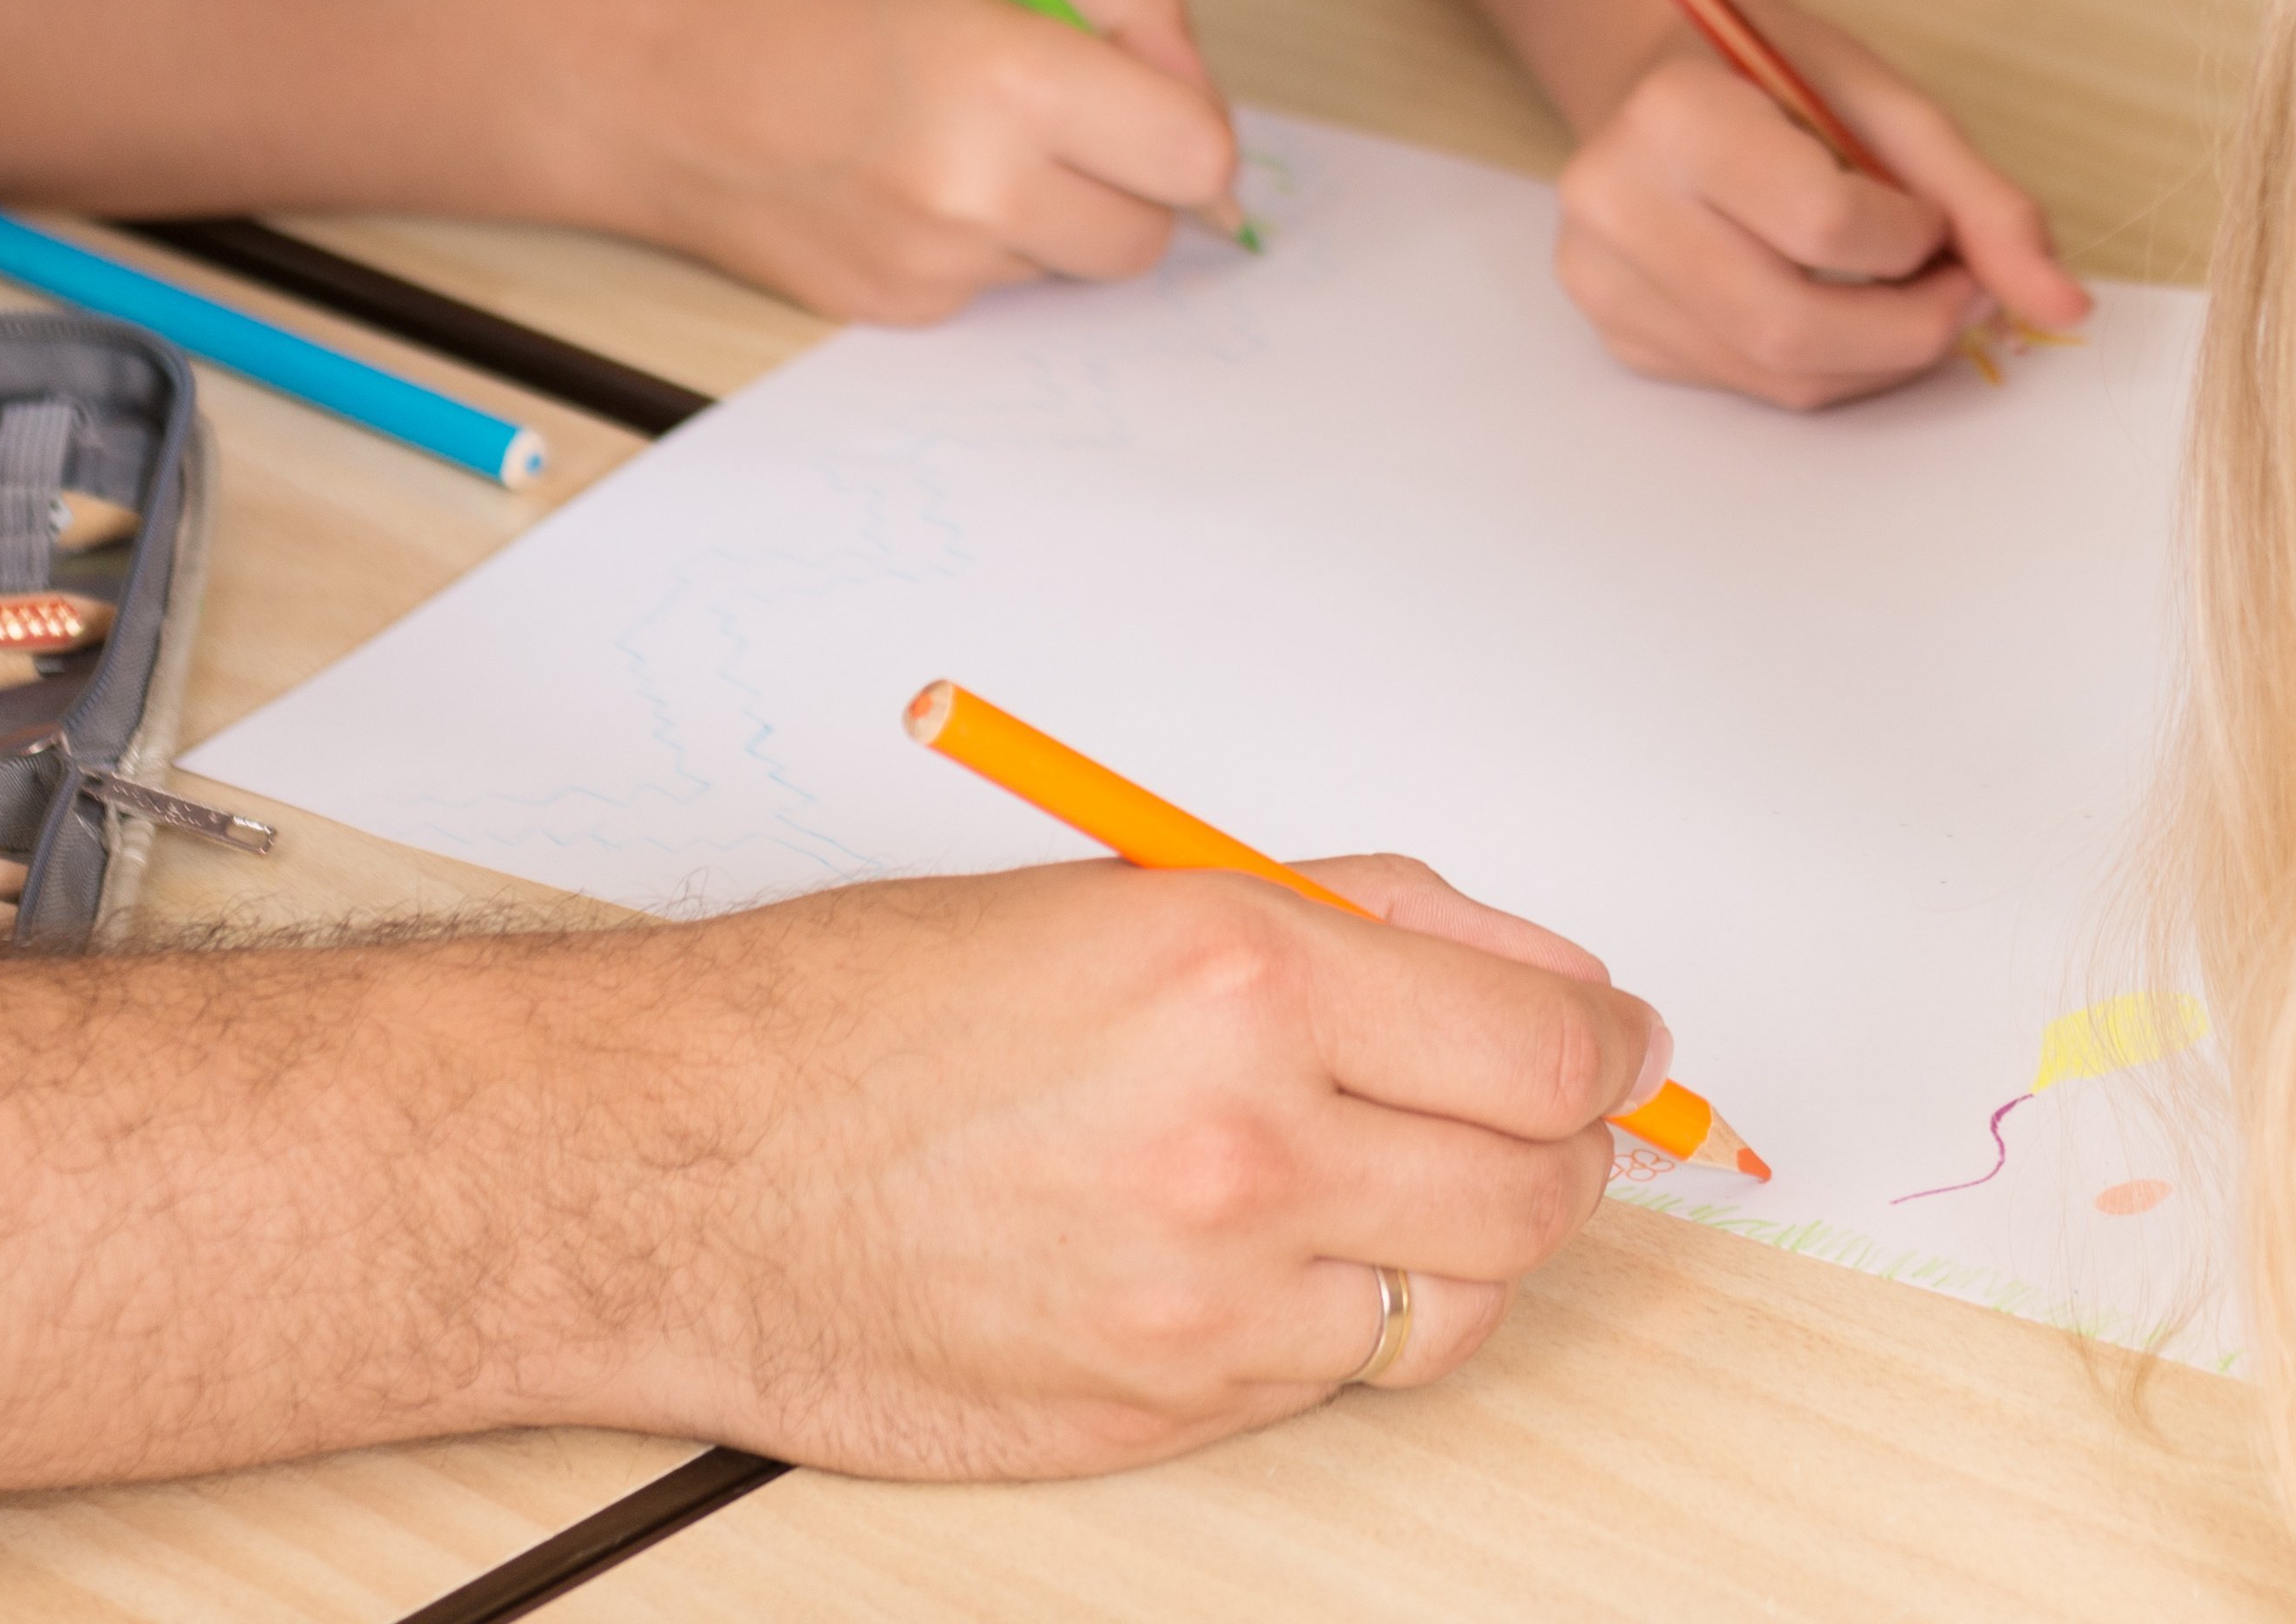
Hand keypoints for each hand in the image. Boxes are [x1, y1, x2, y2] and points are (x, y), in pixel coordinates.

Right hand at [519, 0, 1236, 320]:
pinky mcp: (892, 311)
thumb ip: (1119, 12)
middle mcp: (976, 188)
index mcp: (1010, 75)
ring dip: (1054, 211)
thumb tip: (1201, 96)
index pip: (1195, 155)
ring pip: (1070, 265)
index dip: (1192, 126)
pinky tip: (907, 177)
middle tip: (1070, 118)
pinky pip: (995, 287)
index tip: (1156, 101)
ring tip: (962, 135)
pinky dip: (984, 240)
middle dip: (1134, 181)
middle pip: (1148, 235)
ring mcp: (931, 265)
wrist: (645, 82)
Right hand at [580, 853, 1661, 1475]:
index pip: (1549, 1043)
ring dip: (1464, 1245)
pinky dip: (1336, 1317)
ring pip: (1456, 1301)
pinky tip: (1271, 1254)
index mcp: (1247, 976)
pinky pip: (1332, 1374)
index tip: (1616, 1044)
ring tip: (1406, 1186)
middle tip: (1545, 1115)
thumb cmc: (869, 1014)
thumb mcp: (1133, 888)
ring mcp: (1205, 1299)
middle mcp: (1243, 1143)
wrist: (679, 1171)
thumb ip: (1362, 920)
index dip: (1611, 1049)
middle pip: (1537, 1187)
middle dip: (1568, 1148)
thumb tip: (1537, 969)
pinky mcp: (1161, 1408)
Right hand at [1550, 8, 2093, 408]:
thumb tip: (2068, 305)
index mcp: (1676, 112)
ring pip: (1777, 376)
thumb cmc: (1780, 74)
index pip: (1823, 223)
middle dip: (1910, 331)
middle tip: (1959, 292)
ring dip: (1877, 357)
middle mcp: (1615, 201)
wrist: (1663, 71)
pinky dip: (1824, 363)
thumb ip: (1982, 201)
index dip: (1913, 238)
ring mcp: (1603, 277)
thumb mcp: (1885, 104)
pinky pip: (1749, 385)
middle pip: (1793, 327)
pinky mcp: (1617, 332)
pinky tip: (1833, 305)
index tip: (1934, 217)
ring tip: (1906, 297)